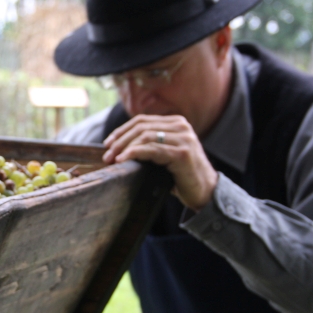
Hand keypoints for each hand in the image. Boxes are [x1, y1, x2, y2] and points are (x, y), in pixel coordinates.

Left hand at [102, 114, 217, 210]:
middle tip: (107, 154)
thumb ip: (150, 145)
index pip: (142, 120)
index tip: (107, 143)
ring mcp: (183, 139)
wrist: (205, 192)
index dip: (122, 130)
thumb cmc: (181, 176)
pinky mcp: (182, 153)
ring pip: (145, 136)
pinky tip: (123, 160)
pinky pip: (152, 149)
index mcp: (176, 123)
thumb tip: (117, 146)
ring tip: (113, 159)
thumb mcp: (165, 155)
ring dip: (124, 148)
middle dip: (120, 140)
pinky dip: (134, 153)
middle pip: (141, 127)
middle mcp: (181, 127)